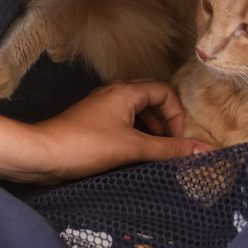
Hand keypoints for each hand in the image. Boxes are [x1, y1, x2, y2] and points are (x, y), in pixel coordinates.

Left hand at [19, 81, 213, 182]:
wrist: (42, 155)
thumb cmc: (84, 146)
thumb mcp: (133, 147)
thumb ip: (170, 149)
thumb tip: (205, 151)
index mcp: (125, 91)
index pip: (164, 92)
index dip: (176, 115)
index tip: (176, 140)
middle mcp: (113, 94)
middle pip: (151, 100)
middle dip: (165, 123)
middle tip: (169, 146)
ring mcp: (101, 108)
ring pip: (136, 113)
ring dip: (149, 131)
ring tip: (152, 154)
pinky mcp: (92, 124)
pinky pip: (122, 124)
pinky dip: (133, 137)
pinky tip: (132, 157)